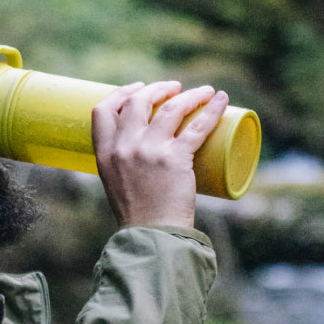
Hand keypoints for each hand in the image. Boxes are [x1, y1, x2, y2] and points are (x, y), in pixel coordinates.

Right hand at [92, 80, 227, 229]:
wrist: (152, 235)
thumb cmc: (138, 214)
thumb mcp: (116, 184)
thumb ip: (123, 164)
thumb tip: (143, 148)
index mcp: (105, 154)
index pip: (103, 110)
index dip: (121, 93)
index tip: (136, 89)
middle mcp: (125, 147)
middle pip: (139, 101)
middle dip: (157, 88)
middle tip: (174, 89)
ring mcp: (150, 151)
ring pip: (171, 107)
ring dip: (189, 94)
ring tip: (203, 92)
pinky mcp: (176, 158)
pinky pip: (198, 125)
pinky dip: (212, 108)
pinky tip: (220, 99)